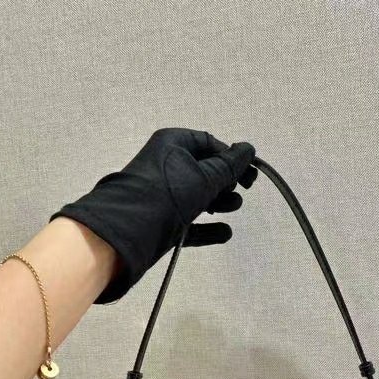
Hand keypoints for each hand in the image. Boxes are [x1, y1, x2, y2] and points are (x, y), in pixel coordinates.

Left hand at [49, 128, 257, 302]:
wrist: (128, 231)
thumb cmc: (167, 194)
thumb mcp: (204, 177)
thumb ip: (229, 166)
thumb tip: (249, 149)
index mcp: (173, 145)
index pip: (210, 144)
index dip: (231, 158)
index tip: (250, 175)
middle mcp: (168, 167)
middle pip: (205, 171)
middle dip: (225, 182)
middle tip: (240, 192)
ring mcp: (165, 196)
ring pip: (199, 197)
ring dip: (219, 203)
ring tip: (233, 208)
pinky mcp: (164, 223)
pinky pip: (192, 223)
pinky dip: (208, 228)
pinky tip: (225, 233)